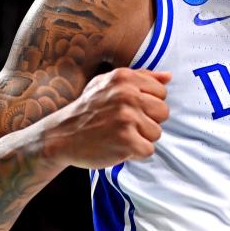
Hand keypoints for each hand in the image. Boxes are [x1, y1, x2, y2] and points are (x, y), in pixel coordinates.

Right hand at [47, 68, 170, 167]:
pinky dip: (135, 153)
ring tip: (119, 135)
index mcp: (125, 78)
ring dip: (141, 138)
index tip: (129, 109)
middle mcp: (127, 95)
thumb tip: (168, 77)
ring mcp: (126, 118)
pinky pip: (148, 150)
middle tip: (125, 125)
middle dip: (147, 121)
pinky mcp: (126, 140)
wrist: (61, 136)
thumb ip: (141, 78)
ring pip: (157, 133)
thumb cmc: (88, 110)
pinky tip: (118, 147)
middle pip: (163, 112)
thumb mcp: (108, 84)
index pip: (161, 92)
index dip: (148, 104)